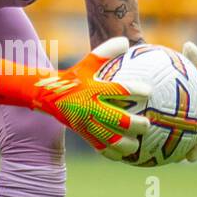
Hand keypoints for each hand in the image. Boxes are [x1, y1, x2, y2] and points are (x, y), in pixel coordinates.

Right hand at [0, 36, 150, 160]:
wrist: (48, 96)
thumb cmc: (74, 78)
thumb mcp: (87, 63)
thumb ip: (105, 52)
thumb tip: (126, 41)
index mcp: (94, 90)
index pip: (118, 90)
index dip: (134, 90)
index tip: (149, 92)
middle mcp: (90, 108)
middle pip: (117, 119)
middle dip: (135, 124)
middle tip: (147, 124)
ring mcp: (86, 124)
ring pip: (110, 139)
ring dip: (126, 144)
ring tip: (138, 144)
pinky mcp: (83, 134)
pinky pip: (100, 148)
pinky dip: (113, 153)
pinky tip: (125, 155)